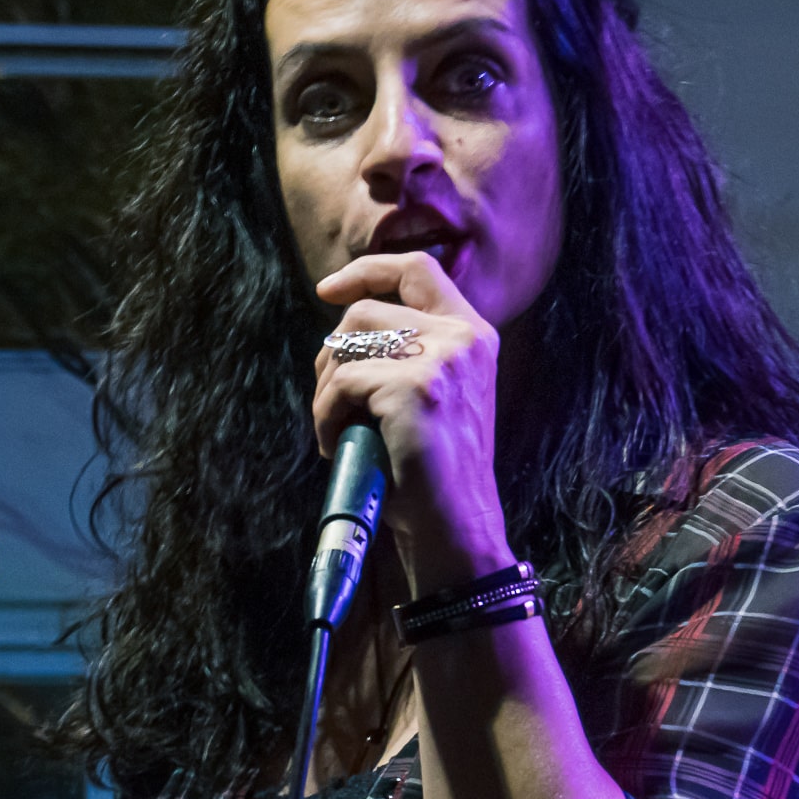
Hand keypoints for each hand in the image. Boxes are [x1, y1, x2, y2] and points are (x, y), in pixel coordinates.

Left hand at [312, 251, 513, 593]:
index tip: (327, 290)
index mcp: (474, 334)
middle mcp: (464, 339)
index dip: (367, 272)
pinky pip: (341, 383)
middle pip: (364, 312)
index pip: (417, 269)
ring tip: (336, 429)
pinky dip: (324, 415)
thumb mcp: (435, 394)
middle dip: (330, 355)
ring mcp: (443, 360)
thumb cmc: (433, 471)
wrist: (455, 529)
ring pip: (346, 343)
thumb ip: (409, 352)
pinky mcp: (415, 389)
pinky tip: (335, 445)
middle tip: (332, 403)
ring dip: (325, 389)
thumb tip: (343, 329)